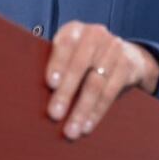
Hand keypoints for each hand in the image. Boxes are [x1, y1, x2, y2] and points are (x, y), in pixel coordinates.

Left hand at [44, 21, 158, 140]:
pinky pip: (111, 93)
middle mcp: (95, 35)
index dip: (58, 63)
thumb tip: (30, 90)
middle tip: (54, 114)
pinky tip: (87, 125)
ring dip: (82, 109)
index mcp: (75, 29)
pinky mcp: (128, 66)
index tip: (51, 84)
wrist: (128, 54)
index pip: (65, 44)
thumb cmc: (84, 56)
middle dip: (66, 92)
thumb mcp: (71, 52)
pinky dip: (97, 111)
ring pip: (96, 83)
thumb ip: (56, 63)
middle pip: (80, 66)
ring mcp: (114, 49)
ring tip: (71, 129)